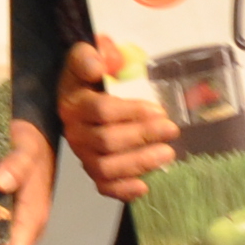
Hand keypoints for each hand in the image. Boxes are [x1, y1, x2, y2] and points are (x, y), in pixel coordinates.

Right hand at [54, 41, 170, 201]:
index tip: (159, 110)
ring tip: (167, 154)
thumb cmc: (91, 75)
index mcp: (73, 103)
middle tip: (171, 130)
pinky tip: (145, 186)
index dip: (132, 112)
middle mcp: (74, 132)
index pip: (101, 111)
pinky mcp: (91, 169)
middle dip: (143, 136)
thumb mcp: (87, 55)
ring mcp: (82, 154)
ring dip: (139, 163)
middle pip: (107, 141)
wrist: (81, 94)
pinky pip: (103, 186)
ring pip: (106, 167)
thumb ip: (91, 54)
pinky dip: (123, 190)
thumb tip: (99, 65)